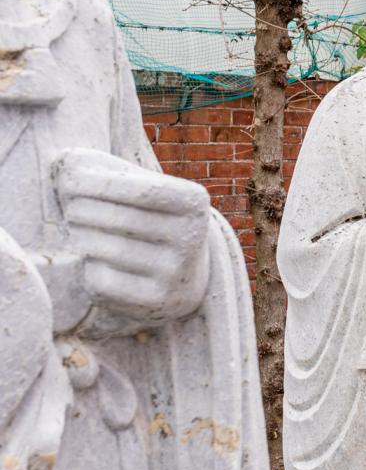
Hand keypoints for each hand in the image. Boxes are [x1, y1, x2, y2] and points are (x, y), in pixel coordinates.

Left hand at [57, 154, 210, 319]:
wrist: (183, 274)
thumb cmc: (147, 218)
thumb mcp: (141, 188)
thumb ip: (102, 169)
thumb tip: (68, 168)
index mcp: (194, 202)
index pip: (143, 189)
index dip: (99, 184)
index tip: (70, 183)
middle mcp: (193, 237)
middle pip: (120, 219)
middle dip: (82, 210)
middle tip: (71, 211)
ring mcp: (177, 272)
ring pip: (107, 250)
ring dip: (82, 238)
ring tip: (80, 232)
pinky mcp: (157, 300)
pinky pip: (103, 281)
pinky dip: (90, 270)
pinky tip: (98, 263)